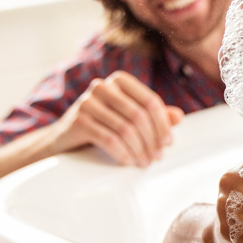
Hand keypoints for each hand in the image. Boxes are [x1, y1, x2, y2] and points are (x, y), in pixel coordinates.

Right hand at [53, 71, 183, 166]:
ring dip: (139, 150)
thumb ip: (152, 115)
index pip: (150, 101)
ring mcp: (88, 102)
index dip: (163, 124)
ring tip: (144, 162)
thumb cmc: (101, 125)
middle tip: (156, 157)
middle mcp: (103, 86)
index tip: (168, 143)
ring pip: (125, 129)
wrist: (63, 138)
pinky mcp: (78, 120)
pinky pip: (109, 139)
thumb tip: (178, 117)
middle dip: (152, 140)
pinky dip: (122, 153)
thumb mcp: (128, 117)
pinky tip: (128, 161)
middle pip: (139, 115)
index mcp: (120, 81)